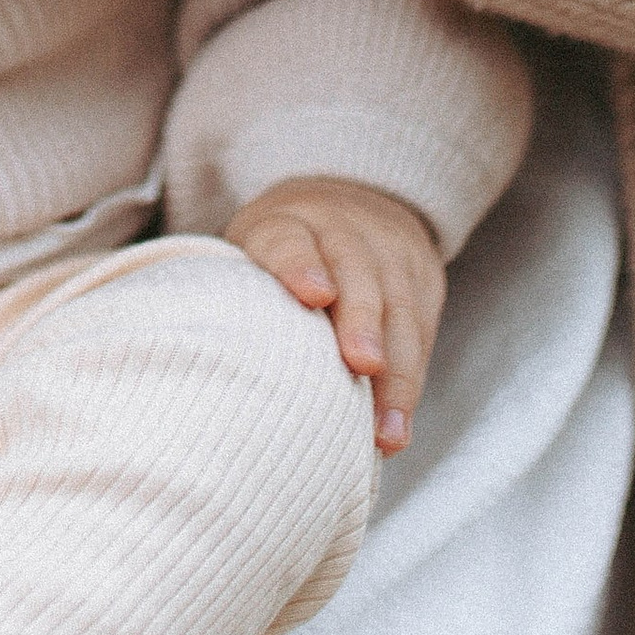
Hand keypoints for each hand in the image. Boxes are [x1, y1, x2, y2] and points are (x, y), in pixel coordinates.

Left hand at [227, 176, 446, 454]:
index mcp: (286, 222)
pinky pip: (421, 333)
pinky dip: (410, 382)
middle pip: (355, 270)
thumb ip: (239, 298)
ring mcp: (389, 252)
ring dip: (396, 373)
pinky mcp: (423, 279)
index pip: (288, 238)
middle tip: (362, 364)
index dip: (299, 264)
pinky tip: (396, 427)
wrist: (349, 203)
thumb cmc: (281, 255)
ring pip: (398, 307)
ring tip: (385, 430)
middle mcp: (342, 230)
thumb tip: (211, 371)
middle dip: (362, 318)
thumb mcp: (252, 255)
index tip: (312, 294)